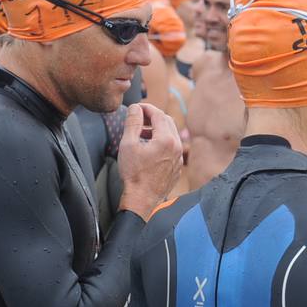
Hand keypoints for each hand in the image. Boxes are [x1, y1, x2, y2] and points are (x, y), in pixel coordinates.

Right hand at [117, 103, 181, 219]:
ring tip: (141, 134)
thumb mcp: (128, 144)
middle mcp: (177, 147)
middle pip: (167, 122)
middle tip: (139, 118)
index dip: (146, 108)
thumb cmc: (134, 174)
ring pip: (171, 135)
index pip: (158, 114)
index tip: (136, 107)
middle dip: (153, 117)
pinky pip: (172, 148)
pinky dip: (162, 143)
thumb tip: (135, 108)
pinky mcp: (177, 167)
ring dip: (158, 130)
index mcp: (166, 140)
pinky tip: (149, 149)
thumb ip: (133, 122)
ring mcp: (179, 158)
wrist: (141, 199)